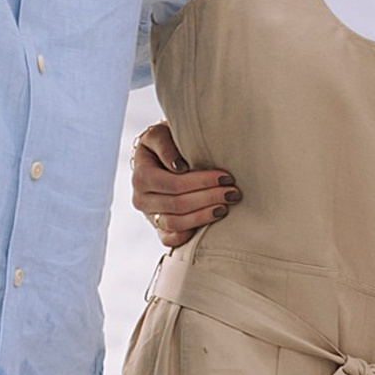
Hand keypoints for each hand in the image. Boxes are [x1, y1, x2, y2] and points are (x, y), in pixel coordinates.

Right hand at [133, 120, 237, 248]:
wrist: (158, 155)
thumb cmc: (165, 142)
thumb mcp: (161, 134)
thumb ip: (166, 145)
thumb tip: (180, 167)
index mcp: (141, 176)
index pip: (174, 184)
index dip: (202, 182)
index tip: (226, 177)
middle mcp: (141, 199)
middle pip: (178, 205)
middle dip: (209, 198)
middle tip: (233, 193)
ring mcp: (149, 216)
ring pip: (176, 224)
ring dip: (204, 216)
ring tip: (225, 207)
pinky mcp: (158, 228)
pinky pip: (170, 239)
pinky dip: (188, 236)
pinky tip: (208, 227)